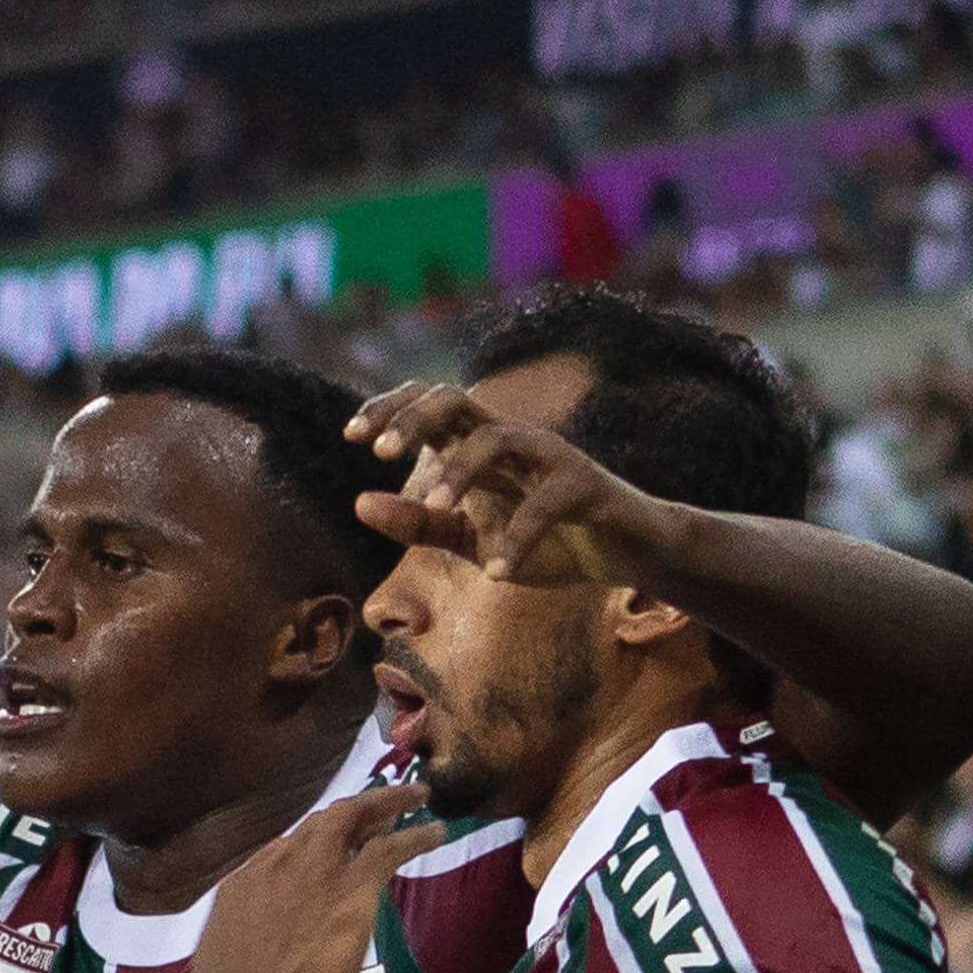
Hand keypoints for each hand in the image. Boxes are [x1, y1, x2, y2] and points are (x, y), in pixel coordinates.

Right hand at [191, 784, 434, 972]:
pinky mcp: (353, 888)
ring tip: (417, 794)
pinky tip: (436, 831)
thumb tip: (265, 941)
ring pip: (358, 818)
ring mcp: (317, 870)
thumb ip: (249, 934)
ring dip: (390, 804)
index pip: (286, 849)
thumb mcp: (225, 955)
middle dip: (355, 807)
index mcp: (246, 882)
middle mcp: (279, 863)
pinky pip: (391, 848)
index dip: (314, 844)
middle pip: (323, 821)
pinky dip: (416, 835)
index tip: (334, 846)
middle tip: (383, 803)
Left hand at [346, 382, 678, 587]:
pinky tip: (497, 573)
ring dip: (460, 470)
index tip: (350, 435)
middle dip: (414, 419)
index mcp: (478, 447)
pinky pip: (546, 502)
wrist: (621, 555)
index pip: (429, 405)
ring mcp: (549, 457)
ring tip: (437, 505)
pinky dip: (519, 537)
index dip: (389, 410)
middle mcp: (510, 440)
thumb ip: (420, 524)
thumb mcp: (471, 539)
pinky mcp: (585, 485)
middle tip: (380, 453)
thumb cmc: (545, 540)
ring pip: (497, 437)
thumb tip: (359, 502)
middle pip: (455, 399)